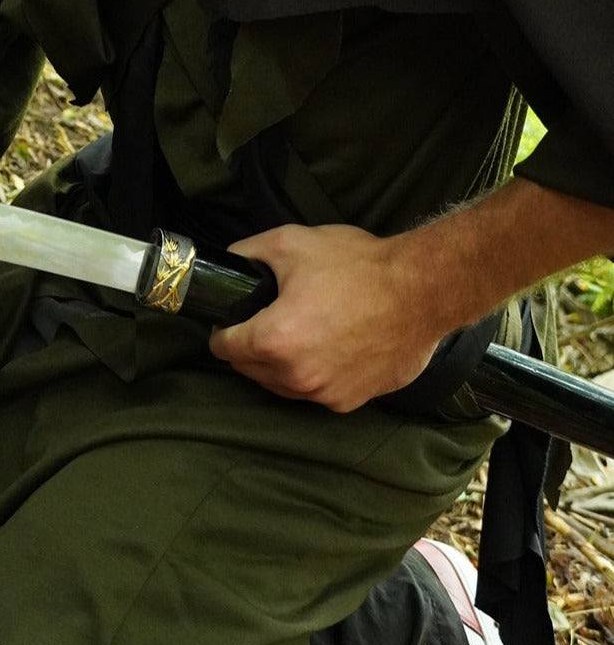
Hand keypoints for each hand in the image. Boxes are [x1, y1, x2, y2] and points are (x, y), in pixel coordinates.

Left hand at [208, 223, 440, 411]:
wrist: (421, 292)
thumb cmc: (358, 267)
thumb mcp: (291, 243)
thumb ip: (248, 253)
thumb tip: (229, 263)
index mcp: (275, 340)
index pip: (223, 347)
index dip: (223, 327)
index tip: (233, 314)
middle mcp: (296, 378)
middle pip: (249, 370)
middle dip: (249, 346)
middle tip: (266, 317)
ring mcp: (325, 395)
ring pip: (281, 385)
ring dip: (279, 364)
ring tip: (297, 331)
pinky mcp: (351, 402)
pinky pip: (315, 392)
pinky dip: (312, 374)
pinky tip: (326, 346)